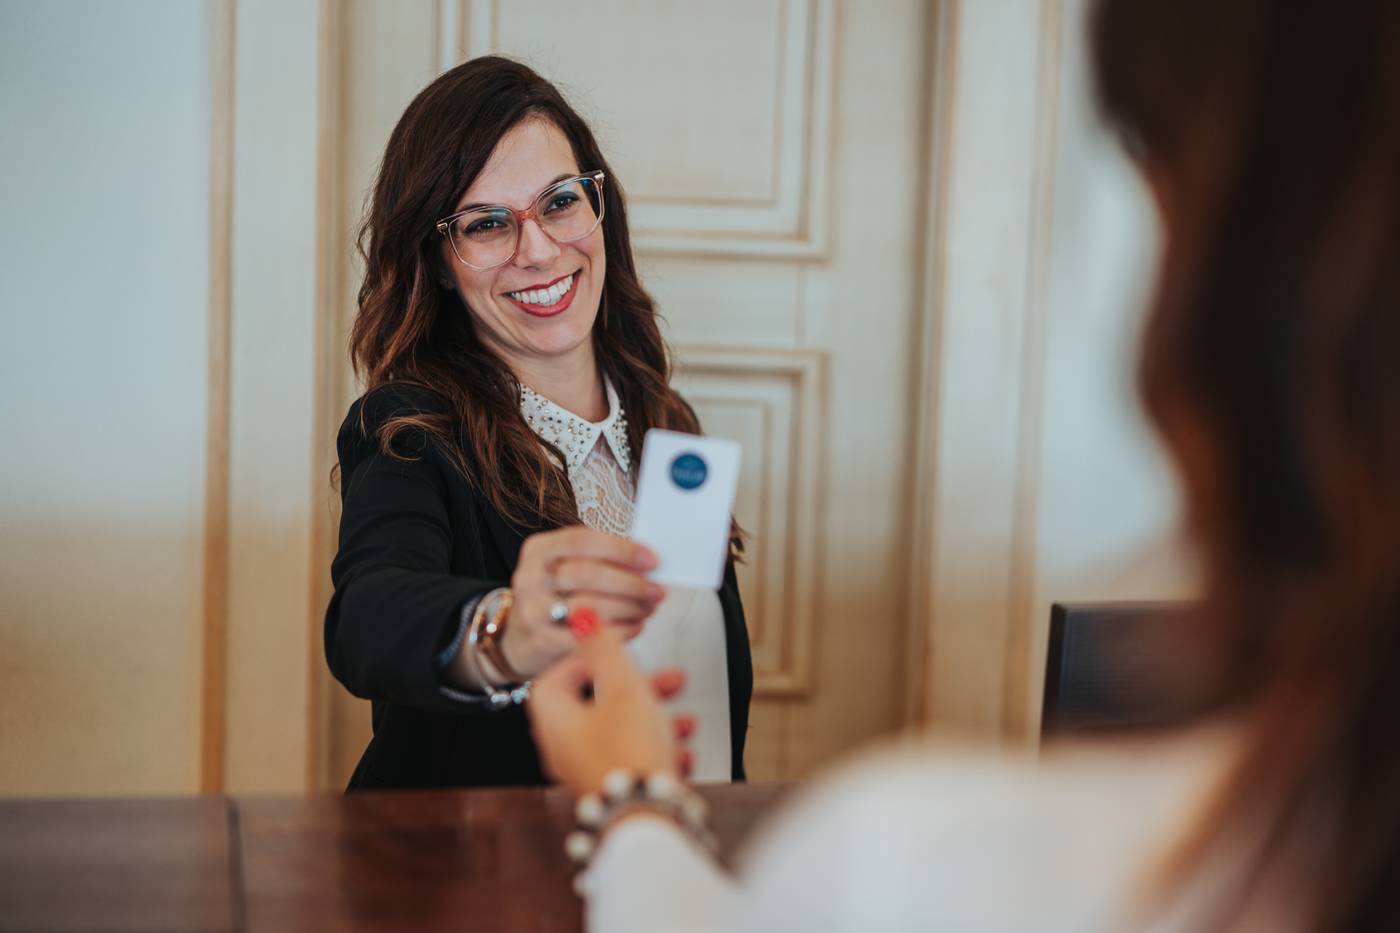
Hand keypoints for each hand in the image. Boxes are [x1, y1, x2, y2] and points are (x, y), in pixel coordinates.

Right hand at [503, 526, 665, 678]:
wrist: (521, 636)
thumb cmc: (556, 594)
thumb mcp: (566, 566)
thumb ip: (600, 559)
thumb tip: (647, 564)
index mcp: (539, 549)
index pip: (582, 541)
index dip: (621, 550)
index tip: (651, 560)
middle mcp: (531, 577)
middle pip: (587, 574)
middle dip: (630, 583)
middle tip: (656, 590)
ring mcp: (533, 610)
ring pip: (588, 606)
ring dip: (628, 608)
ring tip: (648, 608)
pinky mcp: (542, 640)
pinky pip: (588, 636)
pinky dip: (619, 631)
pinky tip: (635, 626)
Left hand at [528, 610, 694, 796]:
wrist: (648, 820)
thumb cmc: (630, 757)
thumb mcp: (622, 687)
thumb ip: (603, 646)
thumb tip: (580, 612)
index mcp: (555, 719)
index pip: (556, 676)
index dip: (585, 658)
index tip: (611, 651)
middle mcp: (564, 748)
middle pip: (595, 704)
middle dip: (636, 687)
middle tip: (660, 678)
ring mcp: (587, 772)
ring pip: (620, 732)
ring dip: (654, 718)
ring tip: (682, 715)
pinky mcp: (613, 791)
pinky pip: (634, 761)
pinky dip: (658, 749)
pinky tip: (682, 749)